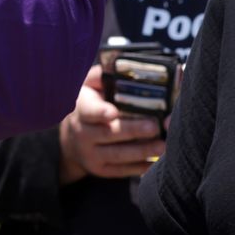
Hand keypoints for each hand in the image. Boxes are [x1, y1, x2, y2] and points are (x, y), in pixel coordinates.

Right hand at [57, 65, 166, 183]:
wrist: (71, 140)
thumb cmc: (90, 106)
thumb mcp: (88, 87)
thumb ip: (103, 75)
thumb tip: (123, 64)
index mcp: (81, 109)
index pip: (88, 111)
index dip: (100, 112)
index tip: (113, 112)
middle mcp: (82, 133)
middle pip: (109, 133)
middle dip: (133, 131)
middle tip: (154, 126)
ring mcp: (91, 154)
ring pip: (118, 154)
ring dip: (142, 151)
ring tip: (162, 145)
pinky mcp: (101, 170)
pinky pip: (122, 171)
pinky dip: (140, 167)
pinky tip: (156, 162)